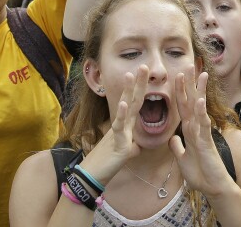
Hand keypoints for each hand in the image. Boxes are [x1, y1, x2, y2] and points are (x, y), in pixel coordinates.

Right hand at [80, 66, 149, 184]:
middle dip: (138, 83)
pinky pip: (119, 126)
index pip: (136, 103)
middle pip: (132, 99)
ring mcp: (119, 131)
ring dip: (129, 90)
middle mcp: (123, 124)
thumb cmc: (107, 163)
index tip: (147, 74)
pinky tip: (124, 103)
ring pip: (125, 108)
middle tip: (143, 65)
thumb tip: (137, 147)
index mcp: (127, 125)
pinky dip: (121, 114)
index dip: (141, 89)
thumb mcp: (124, 153)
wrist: (93, 175)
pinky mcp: (117, 142)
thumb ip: (132, 147)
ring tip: (131, 74)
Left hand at [170, 69, 233, 196]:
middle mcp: (196, 128)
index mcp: (189, 130)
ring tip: (200, 75)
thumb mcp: (182, 158)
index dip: (179, 91)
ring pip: (199, 109)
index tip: (177, 75)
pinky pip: (203, 125)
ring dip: (199, 92)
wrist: (212, 187)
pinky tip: (201, 101)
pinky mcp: (206, 142)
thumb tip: (173, 139)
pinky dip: (202, 113)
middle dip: (189, 84)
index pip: (182, 106)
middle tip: (189, 65)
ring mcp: (202, 133)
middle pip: (191, 102)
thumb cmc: (200, 173)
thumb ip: (178, 147)